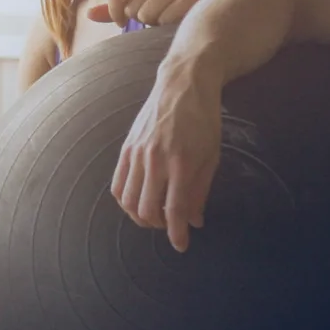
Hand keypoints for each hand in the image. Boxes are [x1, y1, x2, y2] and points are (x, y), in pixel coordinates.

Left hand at [91, 0, 213, 29]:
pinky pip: (163, 21)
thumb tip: (87, 15)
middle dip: (142, 19)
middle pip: (131, 8)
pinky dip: (169, 27)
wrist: (213, 9)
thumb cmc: (171, 8)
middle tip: (161, 14)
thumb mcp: (143, 2)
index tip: (123, 21)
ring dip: (156, 24)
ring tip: (171, 16)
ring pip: (146, 16)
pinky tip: (181, 20)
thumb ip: (115, 8)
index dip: (115, 13)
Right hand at [110, 62, 220, 250]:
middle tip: (170, 225)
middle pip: (147, 210)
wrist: (182, 84)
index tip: (181, 245)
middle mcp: (156, 160)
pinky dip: (125, 200)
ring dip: (140, 216)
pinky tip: (137, 201)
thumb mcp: (211, 155)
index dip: (176, 233)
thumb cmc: (203, 119)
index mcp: (182, 163)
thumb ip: (201, 190)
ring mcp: (137, 153)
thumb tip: (194, 221)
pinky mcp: (126, 148)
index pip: (174, 210)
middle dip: (159, 226)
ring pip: (128, 201)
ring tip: (153, 215)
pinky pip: (117, 184)